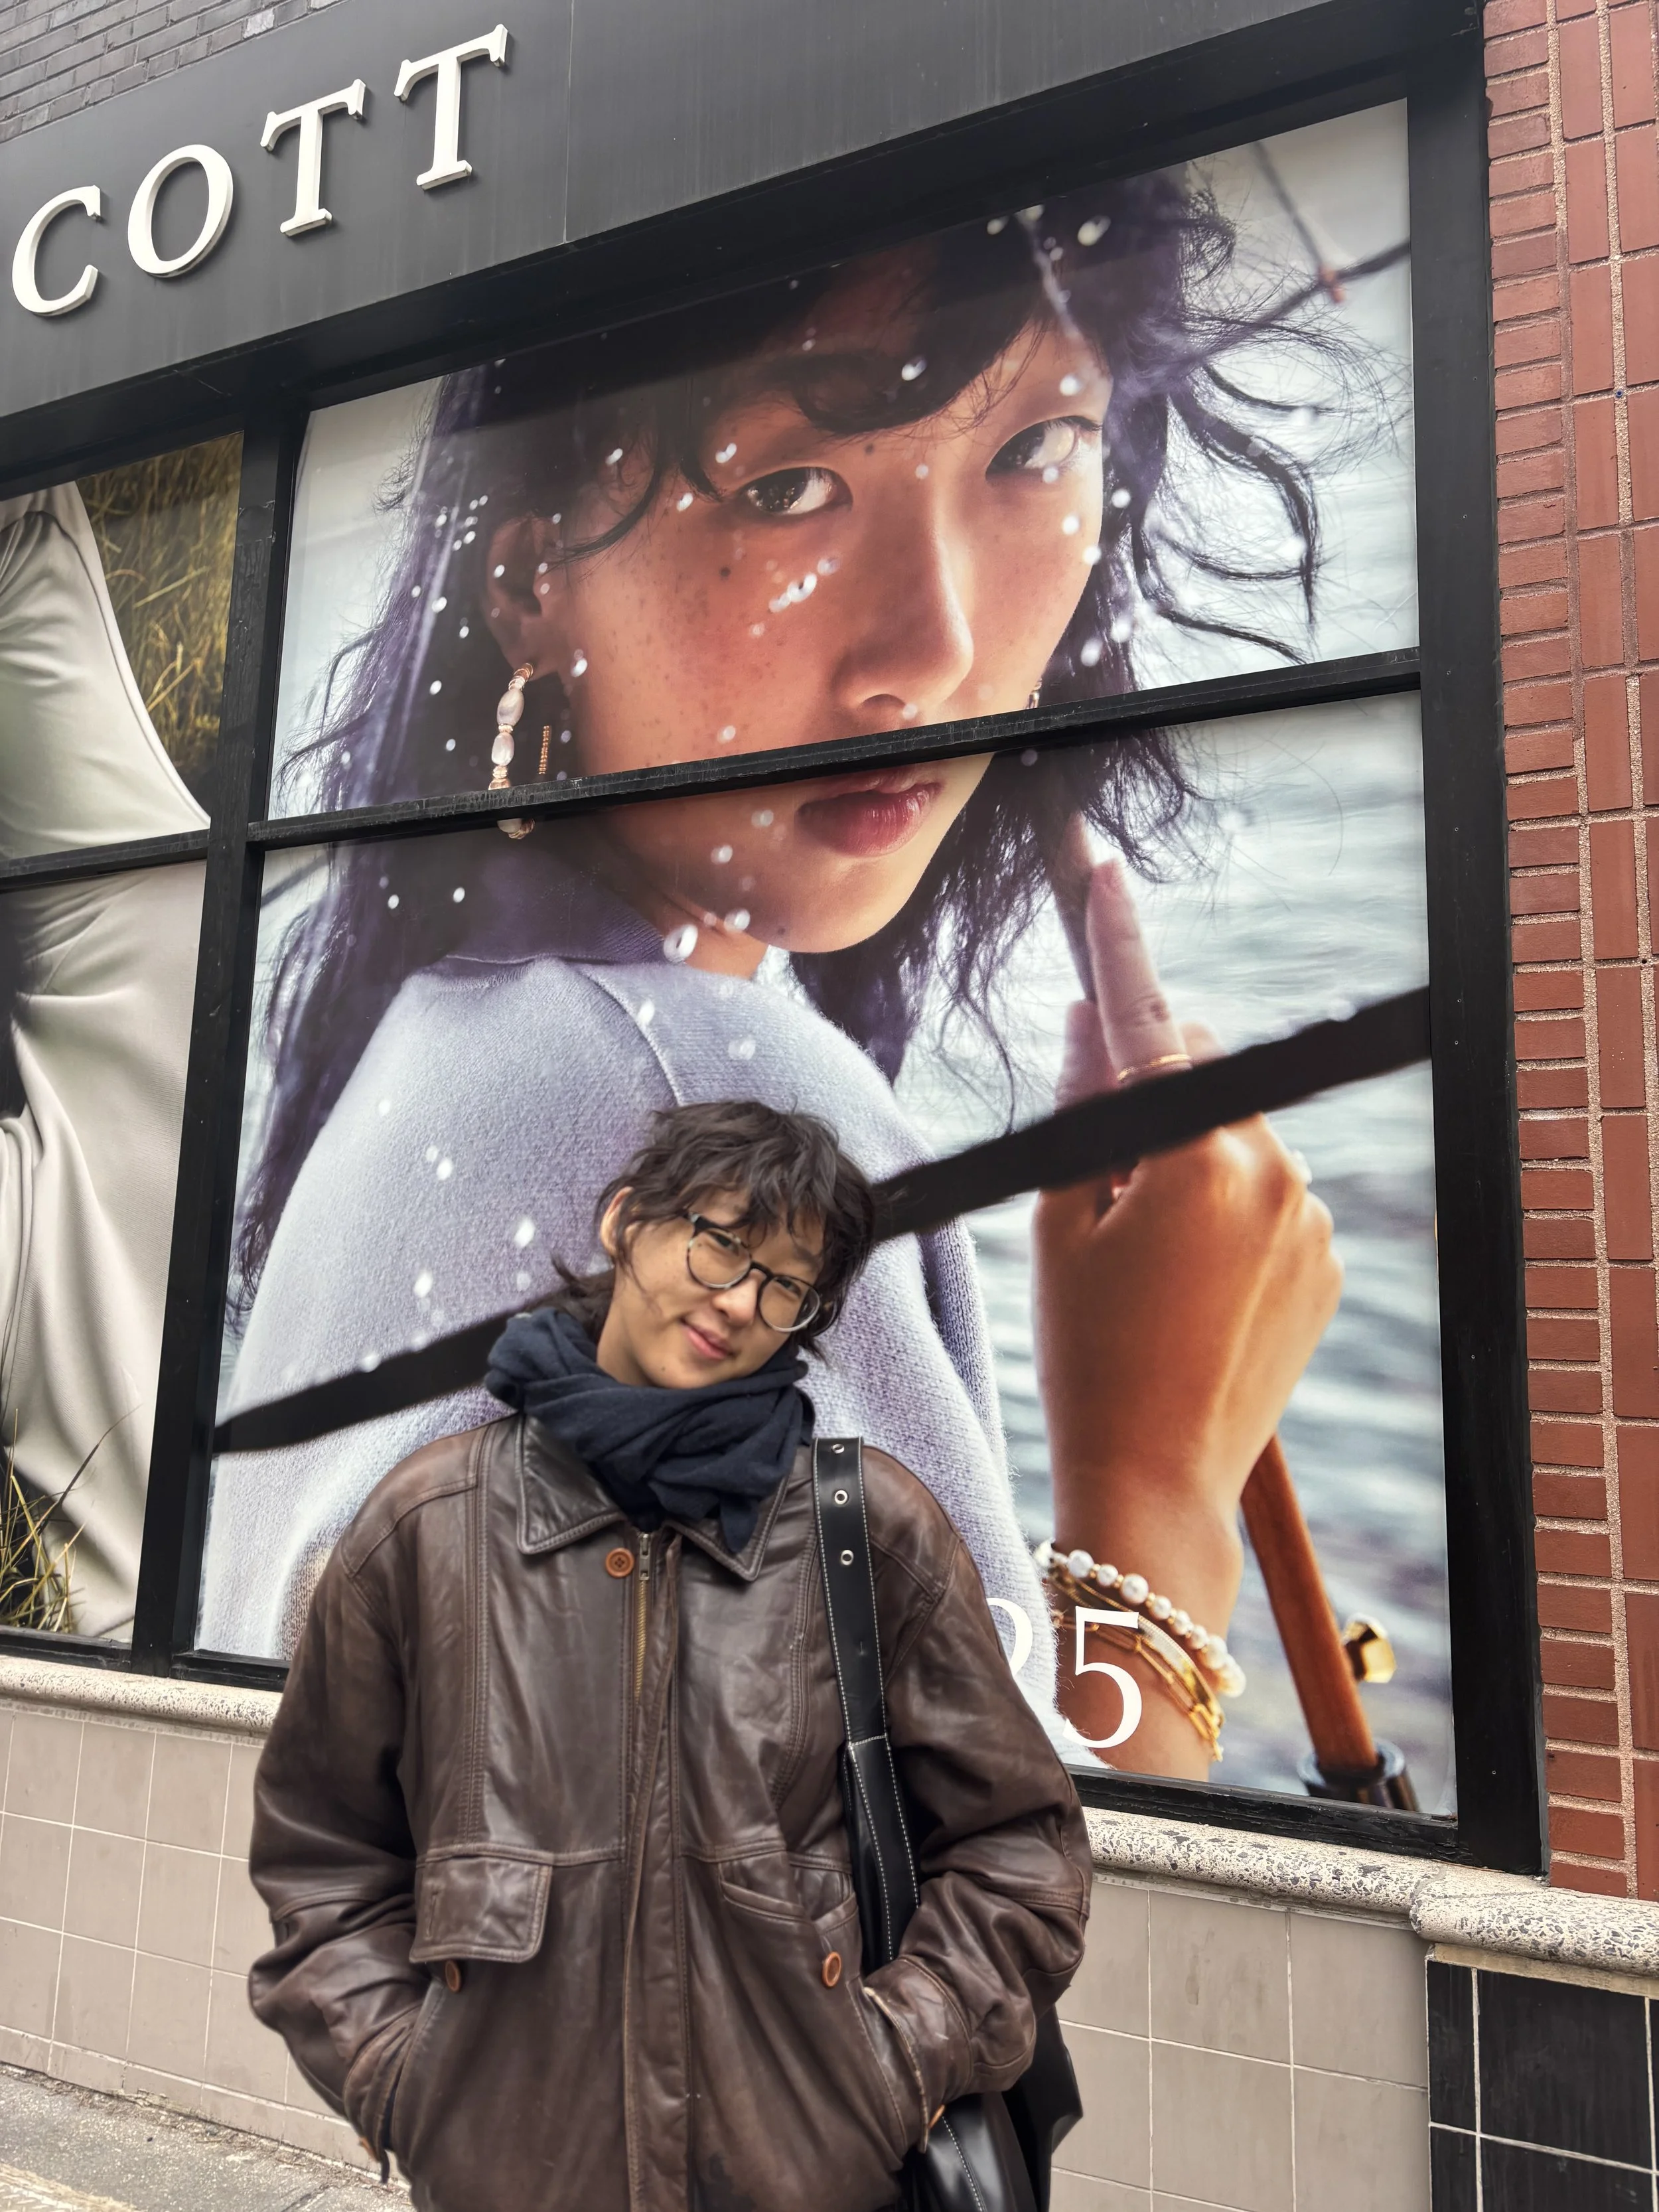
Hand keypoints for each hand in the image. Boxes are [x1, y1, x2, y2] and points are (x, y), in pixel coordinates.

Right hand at [1034, 857, 1341, 1774]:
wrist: (1158, 1481)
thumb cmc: (1088, 1356)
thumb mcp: (1060, 1224)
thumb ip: (1084, 1111)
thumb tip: (1093, 1024)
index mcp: (1194, 1158)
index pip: (1147, 1021)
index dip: (1113, 936)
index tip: (1098, 861)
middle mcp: (1272, 1171)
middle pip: (1204, 1070)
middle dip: (1155, 1089)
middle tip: (1104, 1175)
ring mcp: (1310, 1217)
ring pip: (1239, 1133)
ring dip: (1194, 1155)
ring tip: (1148, 1255)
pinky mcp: (1327, 1258)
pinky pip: (1273, 1193)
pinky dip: (1231, 1206)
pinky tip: (1191, 1280)